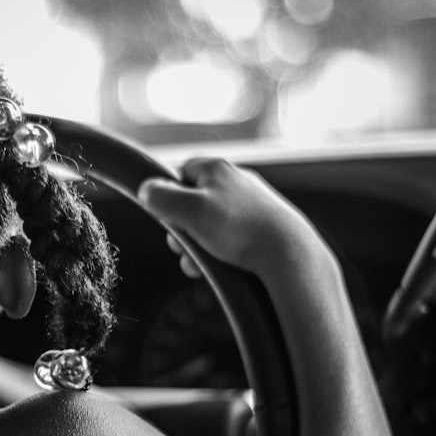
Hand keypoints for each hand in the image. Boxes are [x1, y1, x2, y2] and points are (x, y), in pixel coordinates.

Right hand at [138, 158, 323, 276]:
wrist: (289, 256)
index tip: (166, 218)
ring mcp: (250, 205)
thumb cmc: (241, 230)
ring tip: (201, 264)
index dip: (166, 198)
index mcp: (217, 168)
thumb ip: (161, 197)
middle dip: (181, 230)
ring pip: (208, 225)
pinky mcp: (262, 227)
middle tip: (183, 247)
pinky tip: (221, 267)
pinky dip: (219, 253)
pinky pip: (229, 238)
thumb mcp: (189, 211)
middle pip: (191, 203)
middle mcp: (235, 182)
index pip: (178, 174)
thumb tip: (145, 189)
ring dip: (197, 247)